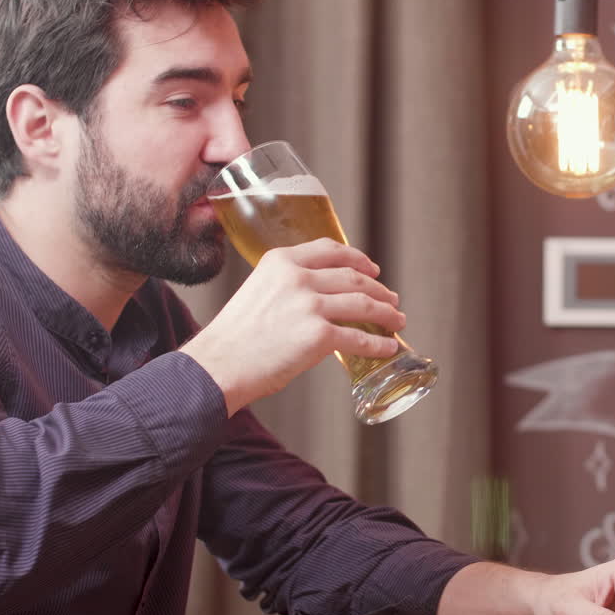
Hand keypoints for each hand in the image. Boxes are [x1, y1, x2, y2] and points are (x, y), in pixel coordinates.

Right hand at [181, 237, 404, 413]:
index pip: (330, 249)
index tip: (372, 269)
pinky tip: (388, 347)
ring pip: (363, 304)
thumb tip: (321, 297)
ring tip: (397, 320)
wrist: (218, 365)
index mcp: (281, 261)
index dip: (357, 258)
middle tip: (392, 299)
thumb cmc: (235, 337)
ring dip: (387, 313)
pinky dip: (379, 344)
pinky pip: (359, 338)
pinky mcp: (318, 336)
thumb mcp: (258, 291)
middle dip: (379, 289)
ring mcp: (309, 306)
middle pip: (353, 277)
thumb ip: (288, 286)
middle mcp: (297, 278)